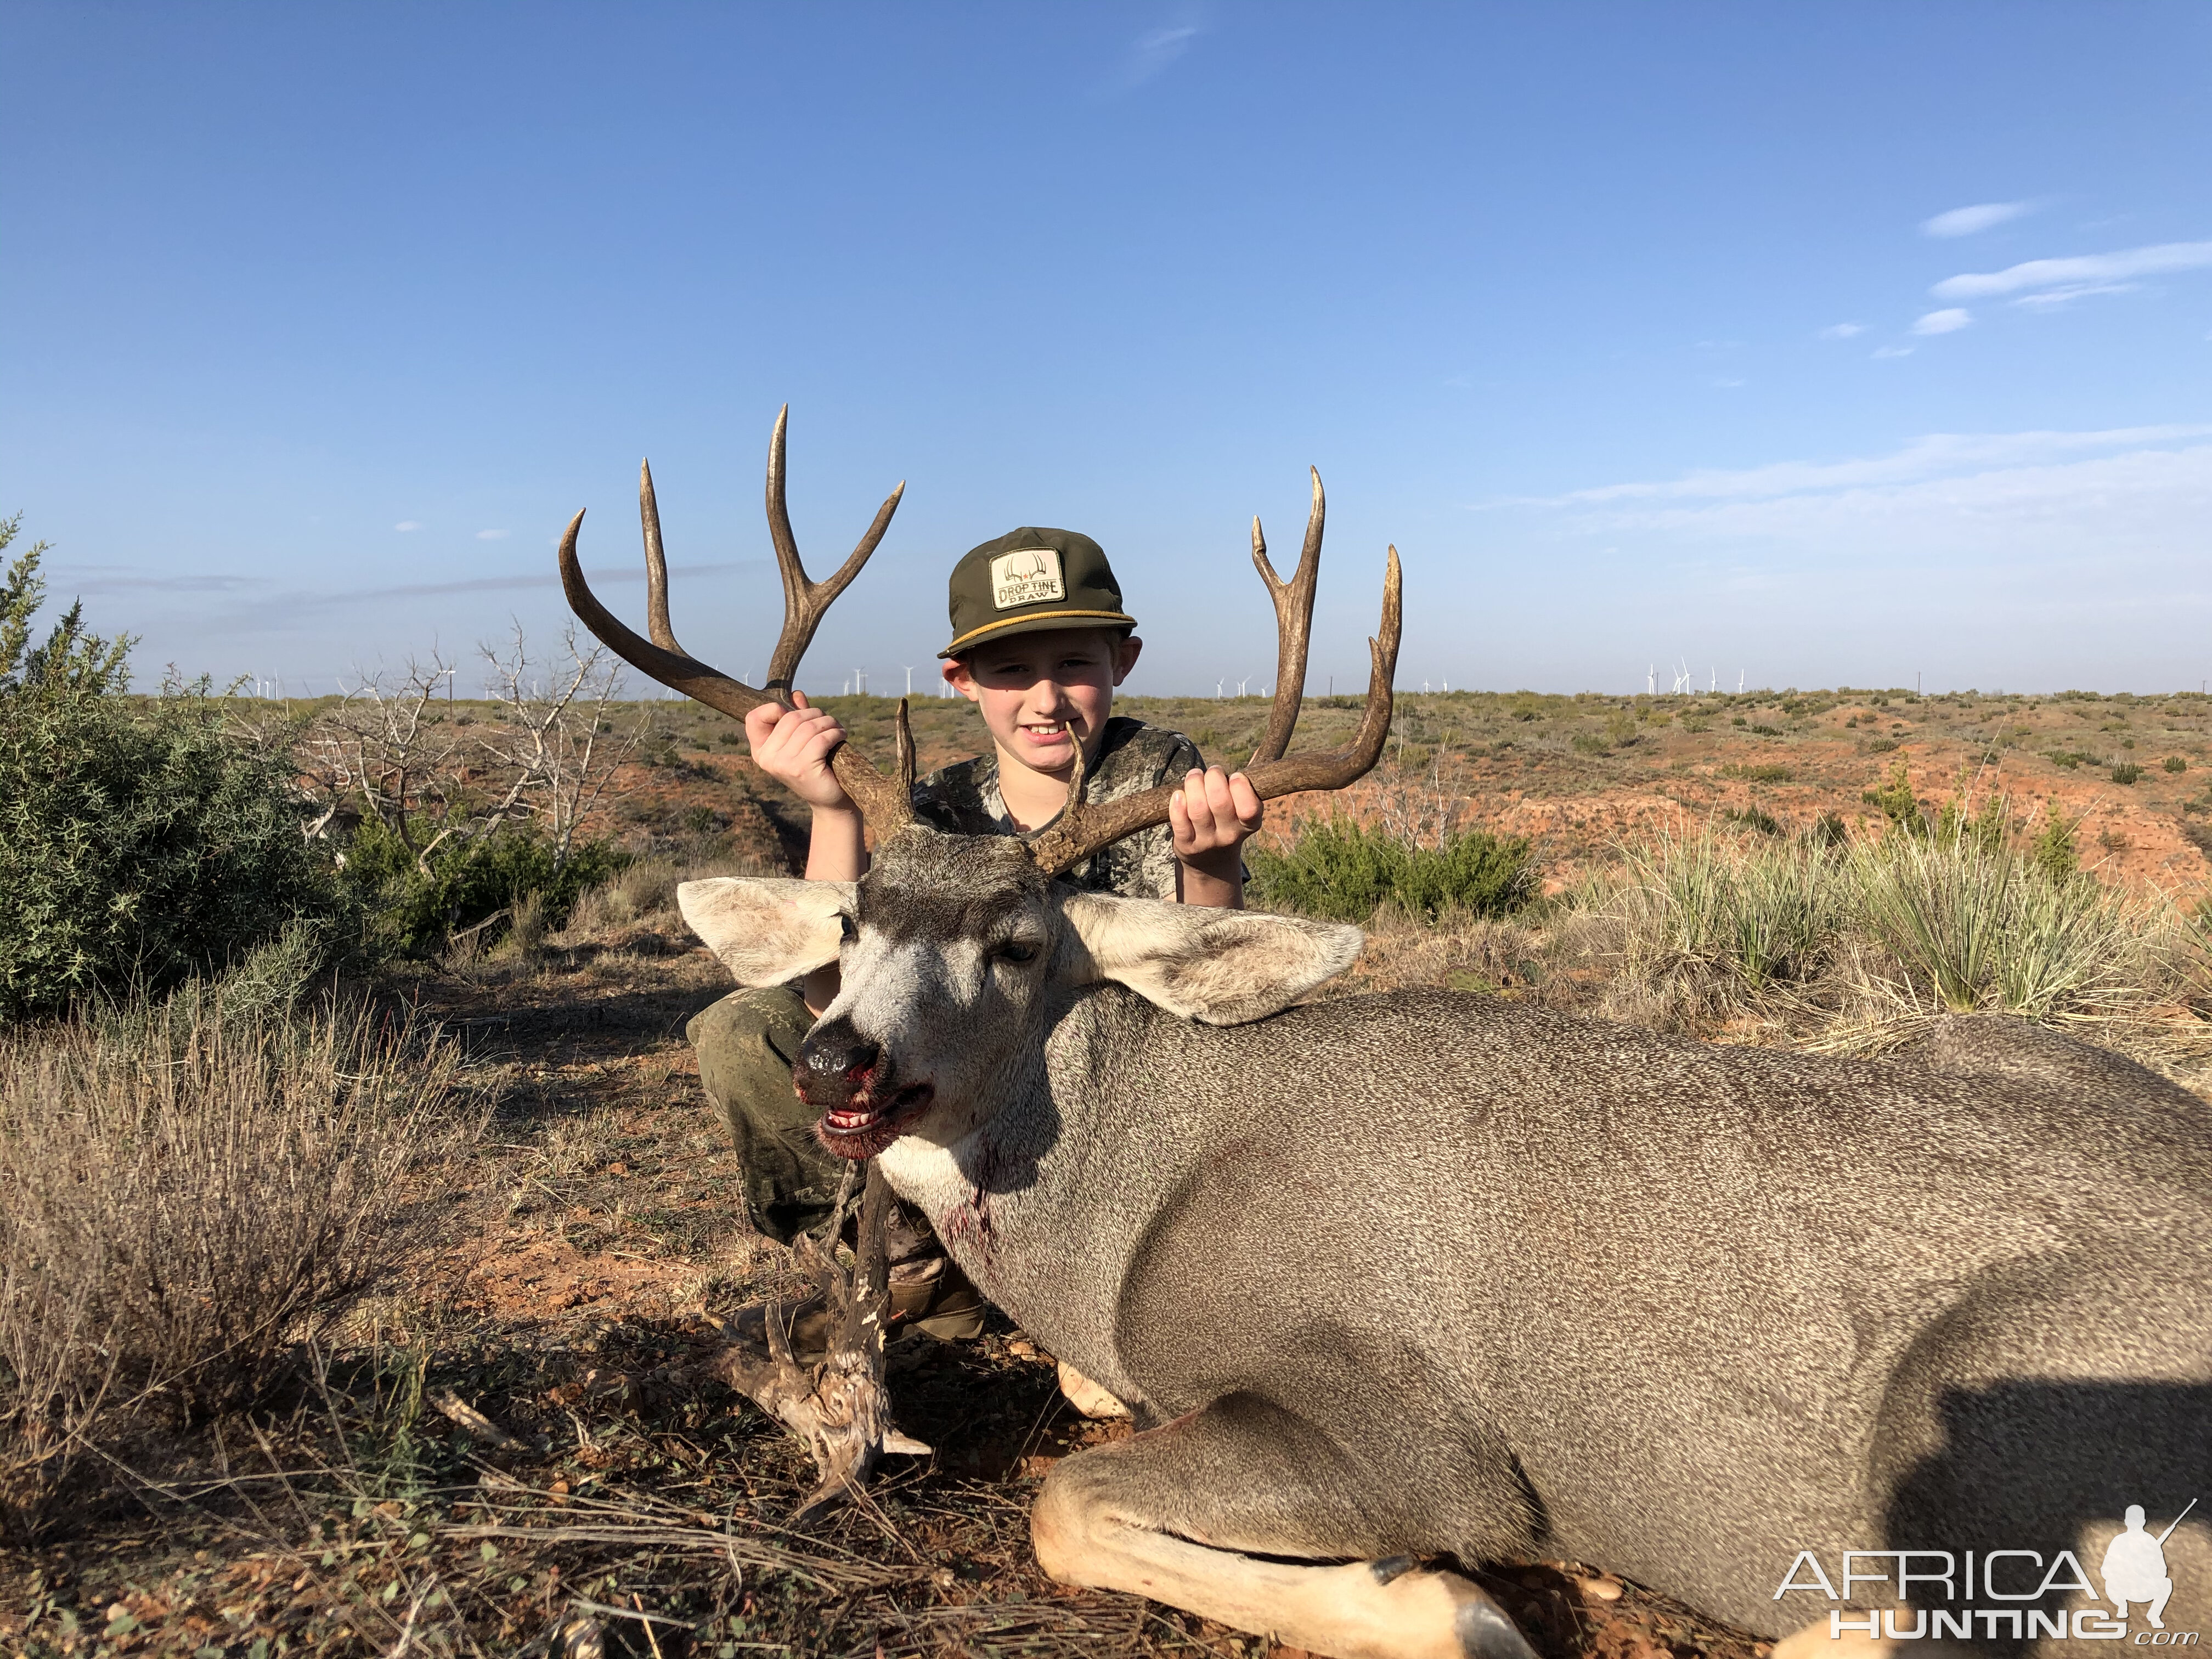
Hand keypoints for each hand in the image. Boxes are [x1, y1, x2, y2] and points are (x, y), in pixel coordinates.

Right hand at [744, 692, 854, 813]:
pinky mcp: (801, 769)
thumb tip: (796, 694)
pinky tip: (841, 736)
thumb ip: (797, 718)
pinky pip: (820, 739)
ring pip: (807, 727)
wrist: (830, 801)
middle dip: (814, 714)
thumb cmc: (816, 768)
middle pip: (790, 718)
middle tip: (829, 722)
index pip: (754, 717)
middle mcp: (766, 758)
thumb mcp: (802, 741)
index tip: (797, 715)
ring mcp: (782, 765)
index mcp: (760, 750)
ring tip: (837, 729)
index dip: (774, 709)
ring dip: (828, 723)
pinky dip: (835, 733)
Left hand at [1168, 765, 1262, 868]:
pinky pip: (1179, 822)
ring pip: (1198, 809)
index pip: (1250, 808)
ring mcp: (1207, 841)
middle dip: (1213, 777)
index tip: (1234, 776)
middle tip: (1211, 772)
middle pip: (1220, 802)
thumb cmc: (1227, 822)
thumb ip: (1246, 785)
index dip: (1241, 787)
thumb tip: (1257, 751)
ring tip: (1194, 777)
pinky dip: (1176, 804)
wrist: (1211, 862)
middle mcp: (1230, 835)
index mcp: (1249, 824)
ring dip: (1193, 784)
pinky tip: (1178, 794)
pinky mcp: (1186, 845)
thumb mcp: (1243, 810)